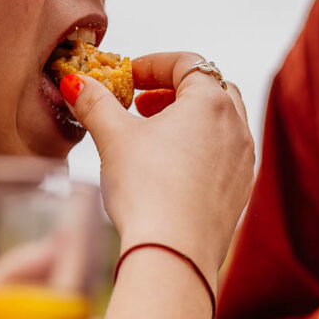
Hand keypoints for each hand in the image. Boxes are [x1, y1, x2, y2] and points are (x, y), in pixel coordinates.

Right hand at [62, 52, 254, 275]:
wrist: (174, 255)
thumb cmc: (147, 191)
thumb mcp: (112, 137)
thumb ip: (94, 102)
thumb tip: (75, 82)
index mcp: (212, 103)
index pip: (188, 63)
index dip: (153, 64)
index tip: (127, 78)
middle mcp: (237, 128)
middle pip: (211, 90)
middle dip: (174, 91)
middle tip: (143, 105)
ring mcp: (244, 162)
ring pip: (222, 124)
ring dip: (189, 121)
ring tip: (155, 136)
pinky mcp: (240, 193)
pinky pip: (225, 157)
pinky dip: (201, 150)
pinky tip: (172, 169)